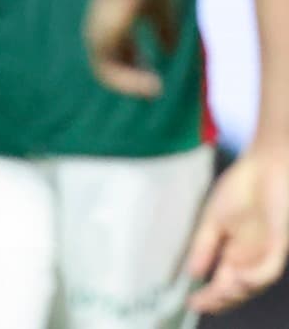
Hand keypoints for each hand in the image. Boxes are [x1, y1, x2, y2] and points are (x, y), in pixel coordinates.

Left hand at [84, 0, 179, 97]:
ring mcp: (96, 35)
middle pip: (114, 64)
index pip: (121, 51)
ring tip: (155, 91)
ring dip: (132, 85)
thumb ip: (164, 30)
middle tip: (155, 91)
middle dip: (134, 80)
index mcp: (112, 21)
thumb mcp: (162, 9)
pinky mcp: (98, 39)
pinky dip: (128, 82)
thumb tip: (168, 51)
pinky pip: (108, 71)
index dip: (138, 66)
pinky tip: (151, 85)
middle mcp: (100, 30)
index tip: (155, 80)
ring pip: (108, 72)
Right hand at [185, 145, 288, 313]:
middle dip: (220, 300)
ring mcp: (265, 253)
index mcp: (233, 252)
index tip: (189, 302)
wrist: (266, 165)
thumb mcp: (212, 218)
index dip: (208, 296)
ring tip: (220, 293)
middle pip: (237, 290)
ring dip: (238, 293)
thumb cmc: (241, 187)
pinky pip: (270, 269)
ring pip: (255, 285)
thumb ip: (203, 245)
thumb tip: (192, 273)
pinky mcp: (279, 244)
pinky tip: (240, 278)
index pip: (221, 282)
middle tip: (201, 302)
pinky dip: (255, 277)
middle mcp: (250, 258)